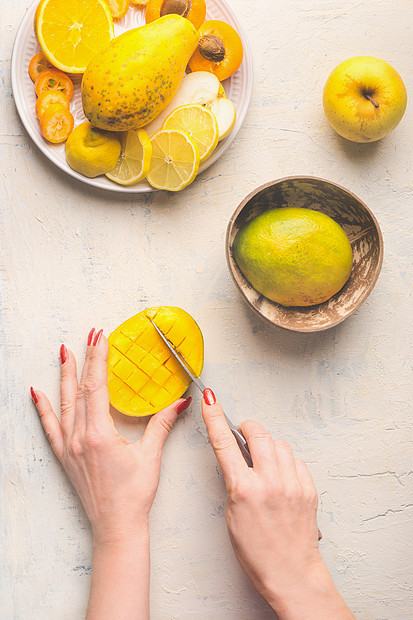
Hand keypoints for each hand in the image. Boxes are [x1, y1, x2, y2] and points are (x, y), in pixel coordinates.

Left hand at [31, 328, 189, 542]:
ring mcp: (70, 447)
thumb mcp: (151, 456)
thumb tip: (181, 401)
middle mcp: (80, 437)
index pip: (97, 386)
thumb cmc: (134, 495)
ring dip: (64, 376)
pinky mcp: (65, 457)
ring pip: (64, 403)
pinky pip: (50, 427)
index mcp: (100, 434)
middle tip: (88, 336)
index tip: (100, 338)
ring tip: (64, 353)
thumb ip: (163, 424)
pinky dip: (42, 409)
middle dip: (84, 359)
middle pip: (80, 389)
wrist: (116, 526)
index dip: (99, 359)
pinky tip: (36, 393)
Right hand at [202, 388, 353, 619]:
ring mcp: (292, 484)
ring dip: (269, 445)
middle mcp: (270, 482)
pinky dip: (286, 460)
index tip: (209, 399)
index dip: (214, 417)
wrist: (291, 573)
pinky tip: (281, 474)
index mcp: (244, 490)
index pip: (224, 443)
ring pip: (280, 443)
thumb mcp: (232, 514)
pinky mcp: (308, 488)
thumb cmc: (257, 552)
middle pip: (258, 434)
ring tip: (264, 461)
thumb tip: (236, 456)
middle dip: (249, 428)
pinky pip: (296, 459)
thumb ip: (234, 481)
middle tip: (245, 433)